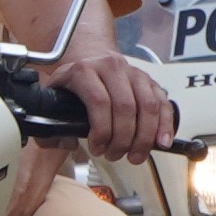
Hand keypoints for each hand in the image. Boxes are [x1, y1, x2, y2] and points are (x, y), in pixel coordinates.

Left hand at [51, 45, 176, 161]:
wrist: (89, 60)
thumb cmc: (72, 85)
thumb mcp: (52, 98)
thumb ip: (50, 124)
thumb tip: (67, 142)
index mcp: (84, 71)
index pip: (99, 101)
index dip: (101, 130)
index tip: (97, 148)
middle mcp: (110, 67)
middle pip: (125, 107)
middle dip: (123, 139)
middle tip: (115, 155)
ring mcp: (133, 73)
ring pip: (148, 106)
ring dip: (144, 137)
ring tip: (135, 156)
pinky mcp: (150, 81)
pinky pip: (163, 104)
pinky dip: (165, 125)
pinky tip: (160, 142)